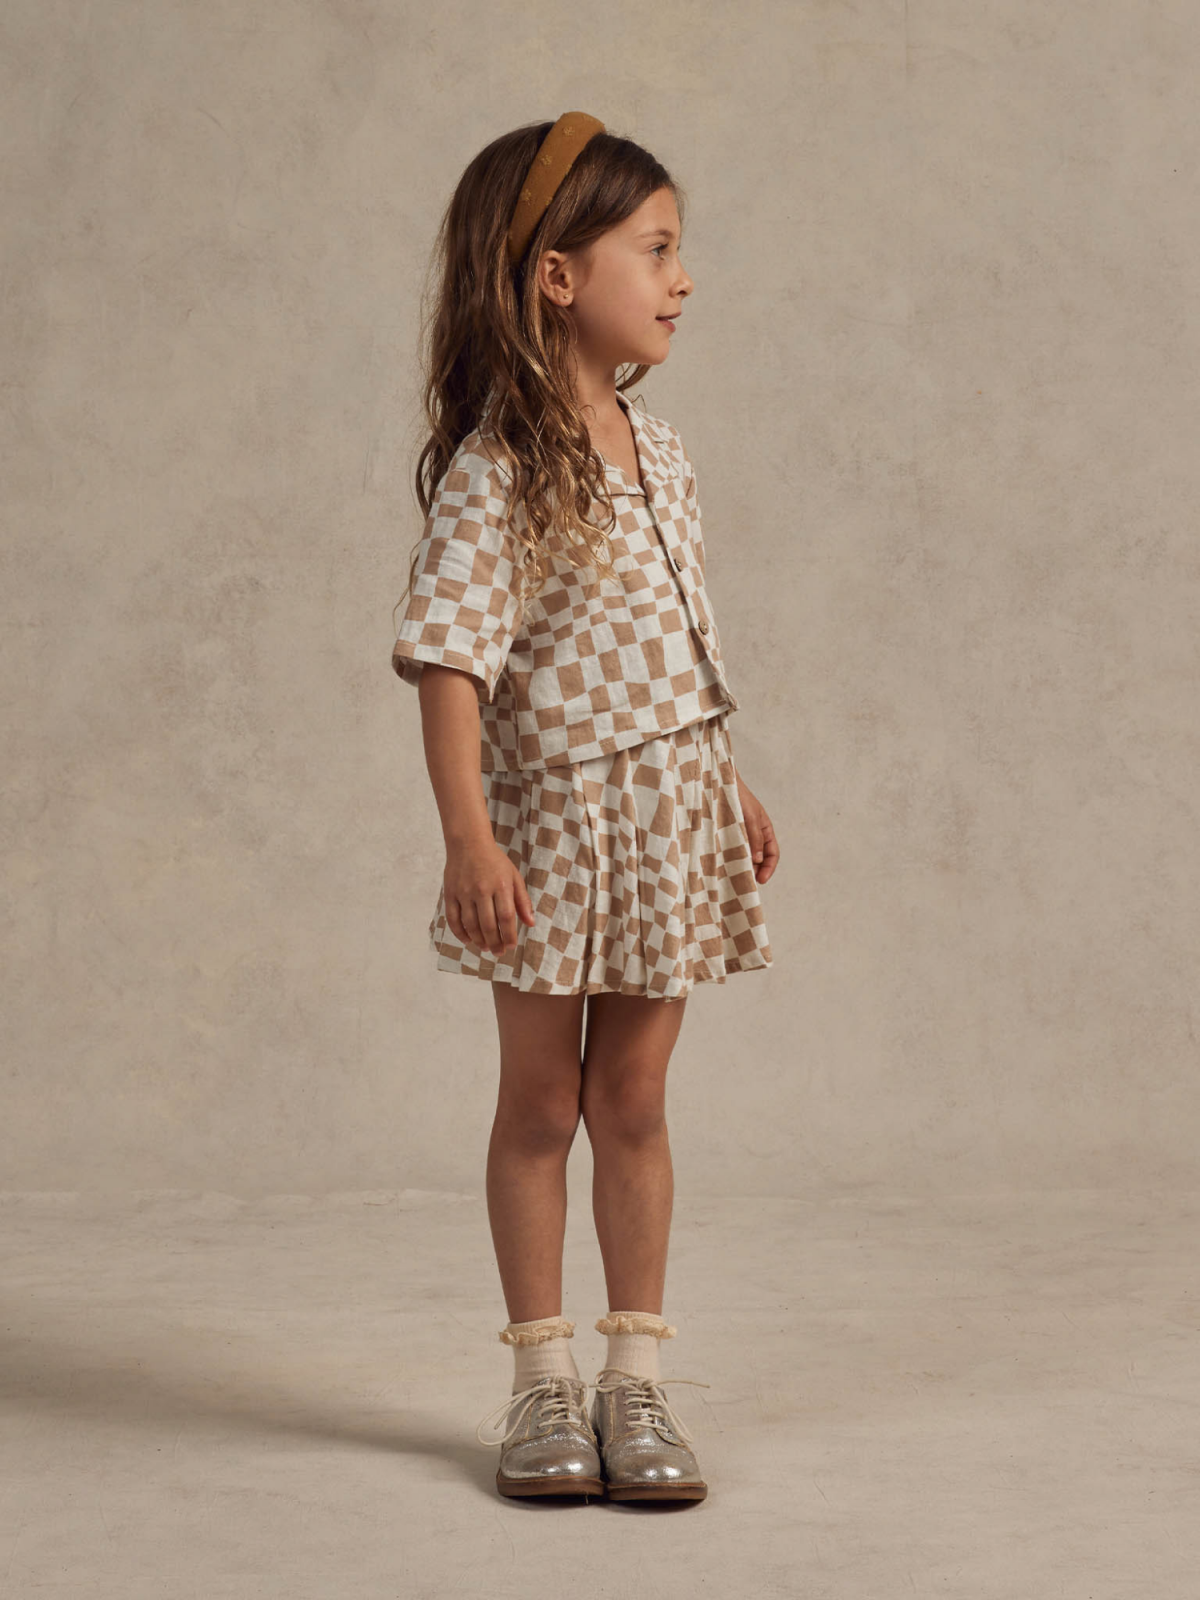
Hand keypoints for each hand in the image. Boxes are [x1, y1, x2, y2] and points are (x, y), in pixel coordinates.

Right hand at [443, 840, 535, 955]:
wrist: (468, 843)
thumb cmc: (495, 861)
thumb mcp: (514, 876)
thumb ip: (522, 900)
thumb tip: (531, 923)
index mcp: (501, 885)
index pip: (506, 917)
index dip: (509, 935)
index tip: (511, 946)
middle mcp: (482, 889)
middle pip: (488, 924)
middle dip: (494, 943)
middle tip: (498, 952)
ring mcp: (464, 892)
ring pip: (470, 924)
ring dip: (478, 940)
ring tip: (485, 947)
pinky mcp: (450, 893)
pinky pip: (453, 918)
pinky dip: (460, 932)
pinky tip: (468, 940)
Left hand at [735, 774, 778, 884]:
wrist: (719, 784)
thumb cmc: (738, 797)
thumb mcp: (750, 817)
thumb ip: (755, 838)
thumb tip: (758, 860)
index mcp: (765, 830)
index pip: (773, 854)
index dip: (768, 869)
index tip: (760, 881)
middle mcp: (755, 835)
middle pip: (759, 859)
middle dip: (754, 871)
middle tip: (745, 882)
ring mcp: (741, 835)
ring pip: (745, 856)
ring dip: (742, 866)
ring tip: (734, 876)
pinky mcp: (727, 834)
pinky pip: (732, 850)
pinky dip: (731, 859)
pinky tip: (724, 865)